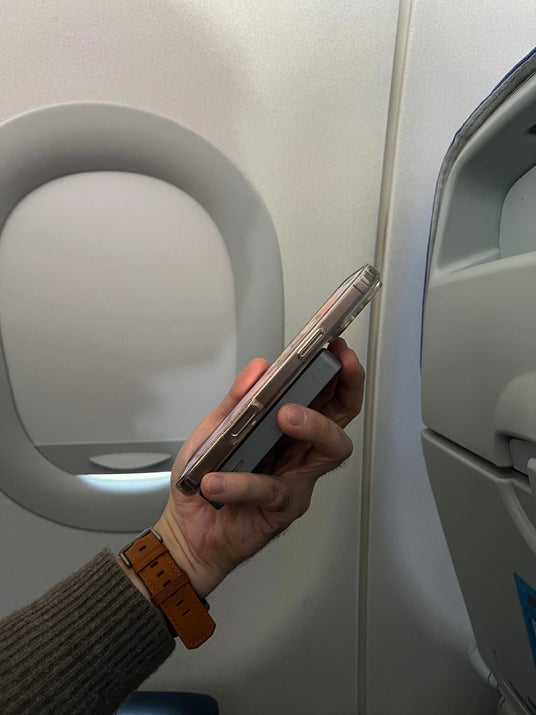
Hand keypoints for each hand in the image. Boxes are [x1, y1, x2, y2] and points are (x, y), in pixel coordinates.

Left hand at [154, 338, 364, 597]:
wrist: (188, 532)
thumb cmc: (204, 480)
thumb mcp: (213, 430)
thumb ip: (237, 401)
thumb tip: (259, 368)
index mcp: (287, 429)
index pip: (325, 396)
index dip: (339, 372)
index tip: (338, 348)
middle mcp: (300, 453)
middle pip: (342, 418)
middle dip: (347, 388)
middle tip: (334, 368)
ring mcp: (297, 480)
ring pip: (329, 450)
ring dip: (313, 425)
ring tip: (285, 415)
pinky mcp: (282, 508)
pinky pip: (270, 490)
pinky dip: (241, 482)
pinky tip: (216, 481)